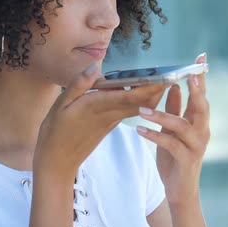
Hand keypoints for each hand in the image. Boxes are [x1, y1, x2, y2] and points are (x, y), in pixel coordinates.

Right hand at [34, 62, 164, 178]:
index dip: (150, 85)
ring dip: (151, 93)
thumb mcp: (60, 104)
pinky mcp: (110, 125)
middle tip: (172, 72)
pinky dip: (138, 99)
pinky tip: (139, 89)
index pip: (132, 95)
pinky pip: (129, 110)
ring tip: (161, 76)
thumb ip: (79, 84)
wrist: (58, 161)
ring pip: (138, 106)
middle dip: (158, 87)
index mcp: (98, 106)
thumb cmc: (55, 131)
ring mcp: (112, 121)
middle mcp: (110, 114)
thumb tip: (95, 65)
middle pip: (142, 101)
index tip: (166, 73)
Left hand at [136, 53, 209, 205]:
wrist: (180, 191)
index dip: (201, 77)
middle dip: (196, 90)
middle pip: (202, 107)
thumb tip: (175, 85)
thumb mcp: (173, 130)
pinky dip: (154, 136)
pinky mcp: (186, 159)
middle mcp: (202, 131)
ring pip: (182, 126)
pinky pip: (170, 144)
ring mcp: (196, 146)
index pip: (201, 95)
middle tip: (187, 75)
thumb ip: (175, 109)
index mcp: (199, 122)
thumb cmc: (175, 157)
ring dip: (162, 115)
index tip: (201, 57)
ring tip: (141, 109)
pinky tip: (139, 130)